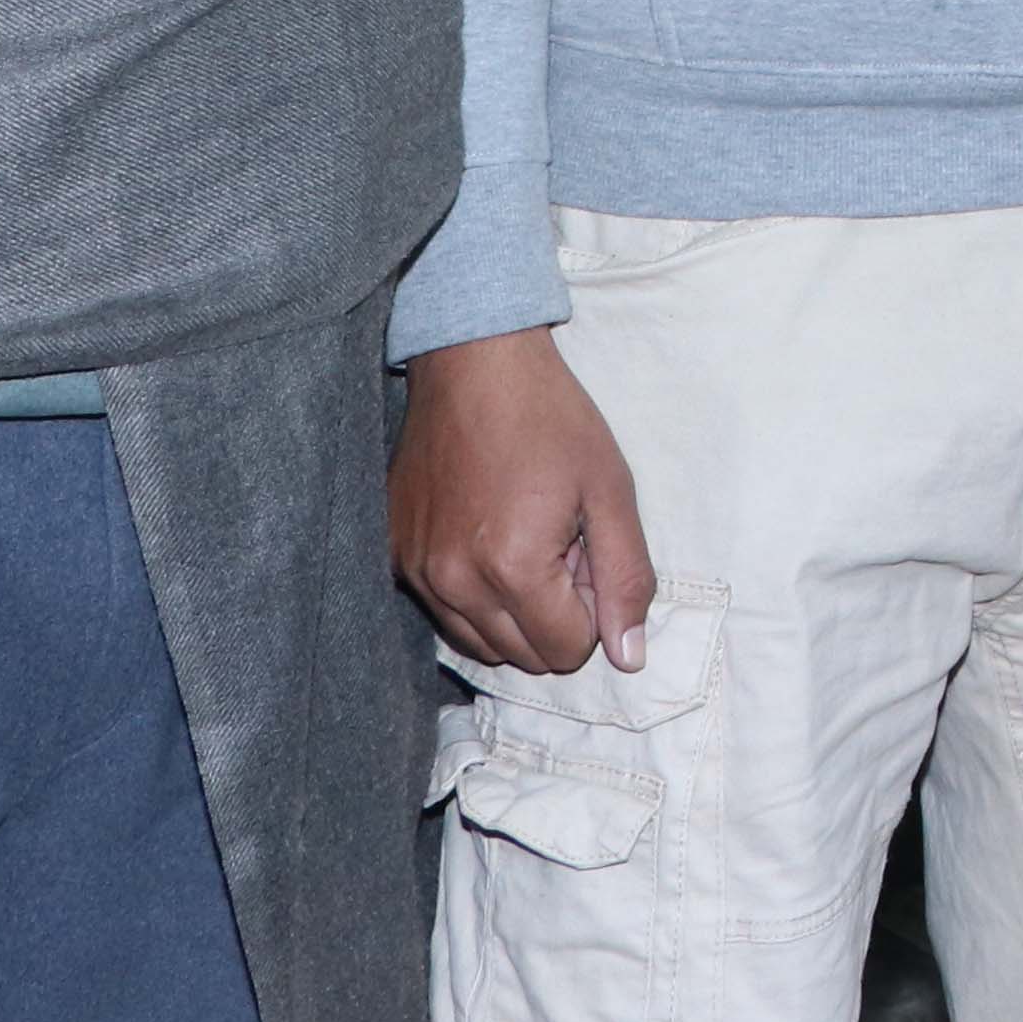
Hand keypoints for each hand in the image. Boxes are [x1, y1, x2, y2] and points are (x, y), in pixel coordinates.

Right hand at [392, 329, 656, 679]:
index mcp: (511, 568)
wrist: (474, 364)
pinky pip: (442, 612)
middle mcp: (451, 581)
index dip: (592, 611)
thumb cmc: (551, 419)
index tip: (587, 554)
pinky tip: (488, 538)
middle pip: (521, 656)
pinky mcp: (393, 554)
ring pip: (478, 644)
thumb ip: (625, 578)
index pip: (565, 651)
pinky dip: (472, 596)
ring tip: (526, 541)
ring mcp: (414, 570)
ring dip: (513, 613)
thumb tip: (629, 657)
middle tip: (561, 545)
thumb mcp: (611, 491)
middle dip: (554, 616)